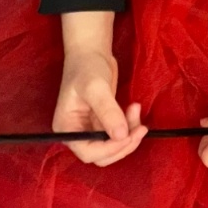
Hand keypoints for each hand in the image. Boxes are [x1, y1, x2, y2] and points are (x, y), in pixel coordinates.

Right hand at [53, 46, 147, 165]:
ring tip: (136, 109)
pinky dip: (130, 125)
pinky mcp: (104, 123)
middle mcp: (78, 133)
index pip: (88, 152)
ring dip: (130, 134)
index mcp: (67, 129)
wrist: (91, 52)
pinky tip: (135, 107)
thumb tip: (121, 135)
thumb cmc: (87, 67)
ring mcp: (92, 129)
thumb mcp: (96, 87)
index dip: (109, 149)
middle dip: (123, 144)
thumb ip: (107, 111)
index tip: (127, 136)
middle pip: (103, 155)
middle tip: (140, 128)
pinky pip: (120, 134)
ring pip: (114, 145)